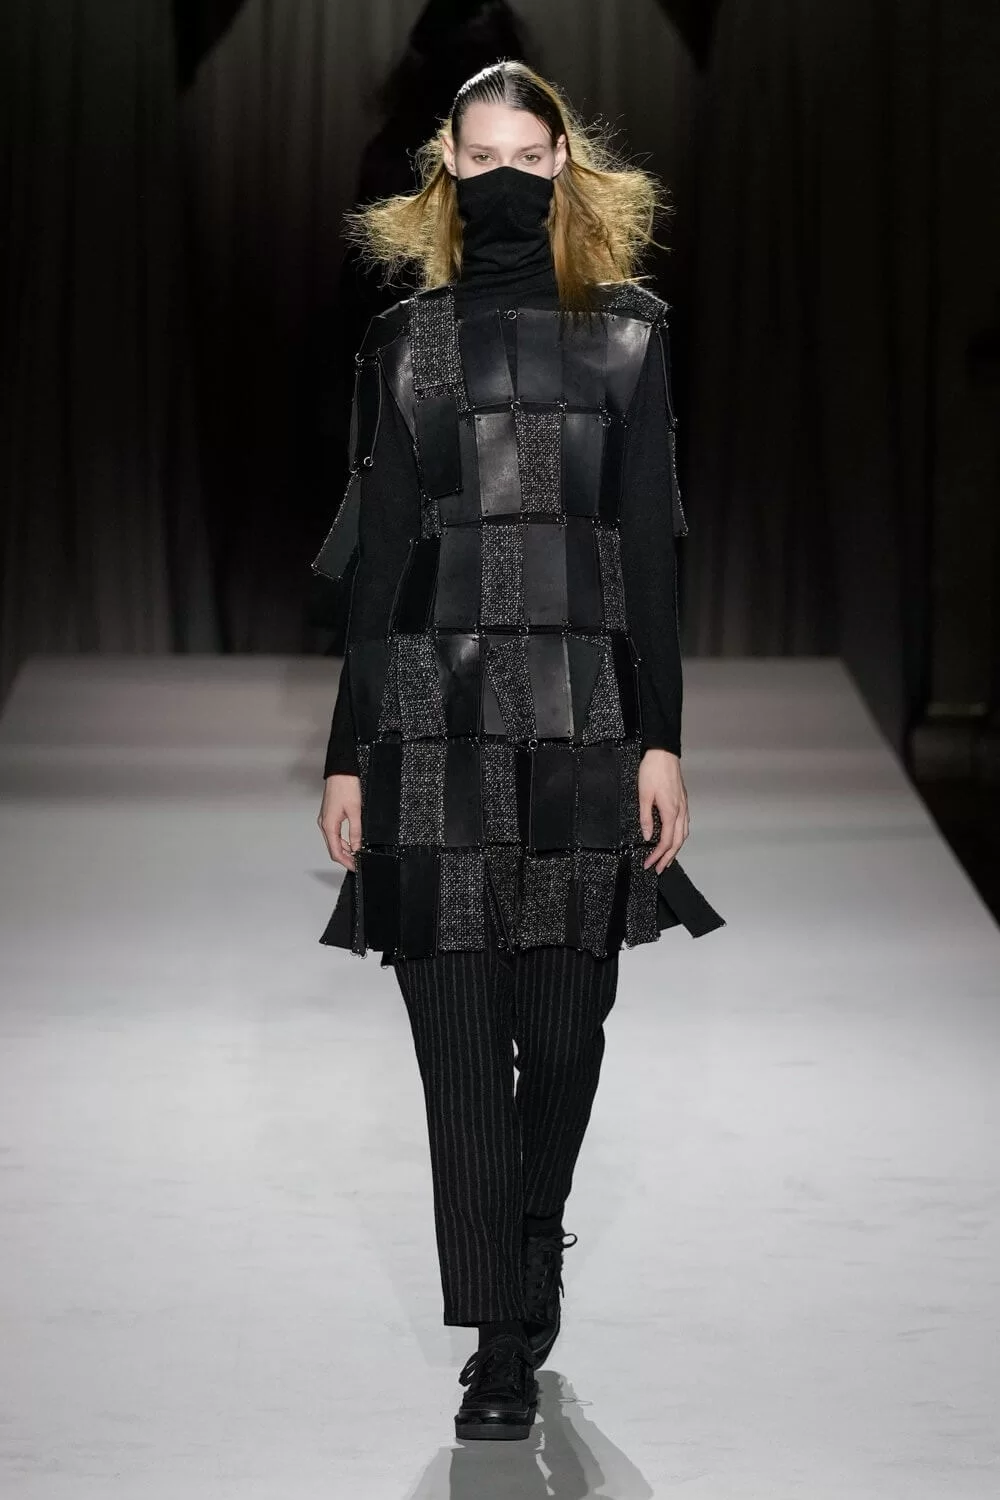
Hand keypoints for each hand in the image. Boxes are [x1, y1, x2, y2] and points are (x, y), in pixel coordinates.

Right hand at [318, 774, 361, 871]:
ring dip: (344, 849)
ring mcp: (325, 820)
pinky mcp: (329, 815)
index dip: (346, 862)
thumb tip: (357, 848)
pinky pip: (334, 833)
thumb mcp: (355, 812)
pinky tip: (351, 842)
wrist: (340, 772)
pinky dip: (342, 840)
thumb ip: (356, 832)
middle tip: (358, 863)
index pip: (336, 852)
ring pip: (333, 841)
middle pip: (333, 848)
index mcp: (329, 826)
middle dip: (345, 858)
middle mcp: (324, 824)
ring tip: (357, 854)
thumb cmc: (346, 787)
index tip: (355, 867)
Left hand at [638, 749, 688, 873]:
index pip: (666, 841)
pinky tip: (674, 837)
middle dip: (668, 858)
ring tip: (666, 859)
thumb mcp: (643, 795)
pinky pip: (684, 824)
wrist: (663, 753)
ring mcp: (683, 806)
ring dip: (675, 849)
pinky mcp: (682, 801)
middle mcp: (680, 811)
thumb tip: (648, 836)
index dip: (658, 856)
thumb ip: (646, 818)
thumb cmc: (653, 771)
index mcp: (671, 811)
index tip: (649, 864)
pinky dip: (679, 836)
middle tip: (658, 869)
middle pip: (678, 841)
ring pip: (683, 834)